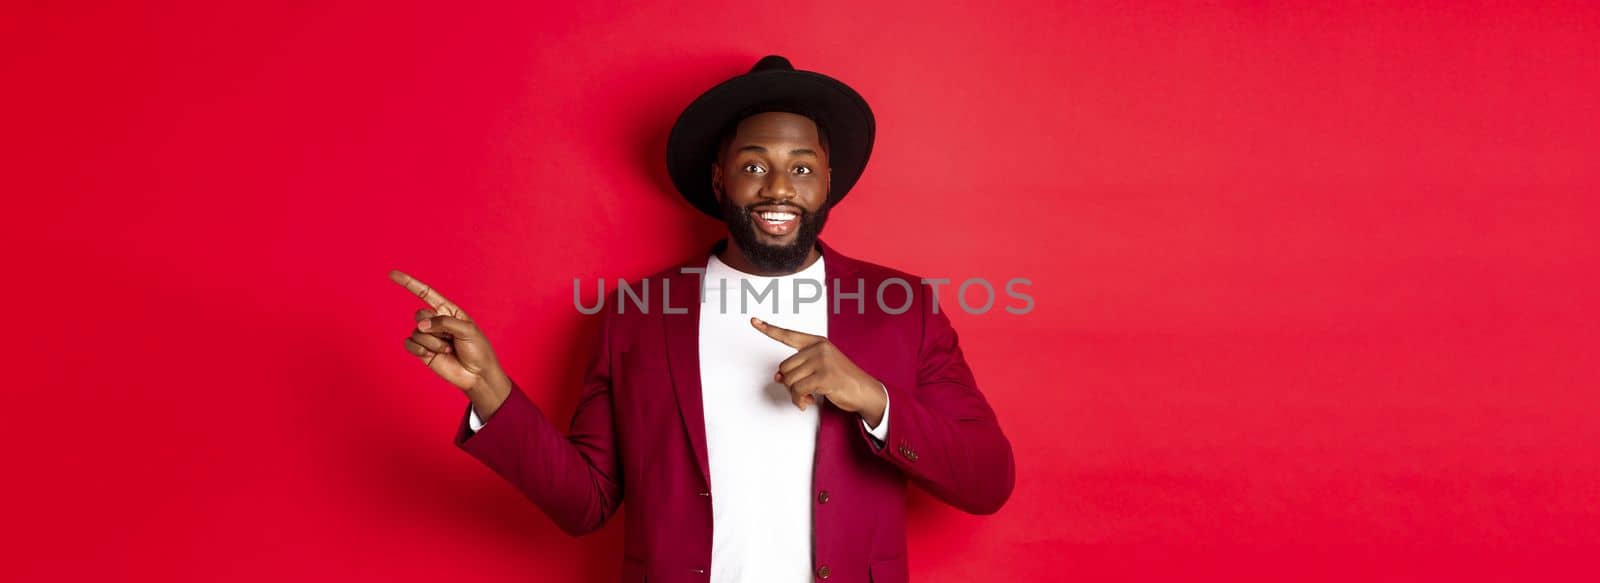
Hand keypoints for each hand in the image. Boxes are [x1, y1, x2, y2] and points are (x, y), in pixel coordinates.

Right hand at [390, 270, 511, 414]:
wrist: (477, 375)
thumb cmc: (477, 350)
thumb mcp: (467, 330)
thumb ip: (443, 322)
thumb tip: (420, 325)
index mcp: (448, 311)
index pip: (425, 293)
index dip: (409, 283)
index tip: (392, 274)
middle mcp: (436, 321)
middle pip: (420, 314)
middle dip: (434, 327)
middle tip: (451, 339)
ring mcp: (428, 337)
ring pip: (417, 331)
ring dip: (433, 342)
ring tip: (448, 350)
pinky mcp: (422, 351)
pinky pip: (409, 343)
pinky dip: (419, 348)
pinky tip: (429, 355)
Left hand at [751, 317, 887, 425]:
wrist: (865, 391)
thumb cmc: (842, 380)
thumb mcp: (820, 369)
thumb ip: (799, 369)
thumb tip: (777, 378)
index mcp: (817, 342)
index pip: (789, 335)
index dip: (769, 329)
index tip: (754, 322)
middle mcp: (819, 348)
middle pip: (785, 367)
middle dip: (791, 383)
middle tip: (802, 392)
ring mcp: (822, 361)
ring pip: (790, 380)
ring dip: (795, 394)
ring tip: (808, 397)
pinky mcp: (824, 376)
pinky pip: (798, 390)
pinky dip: (800, 400)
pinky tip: (809, 402)